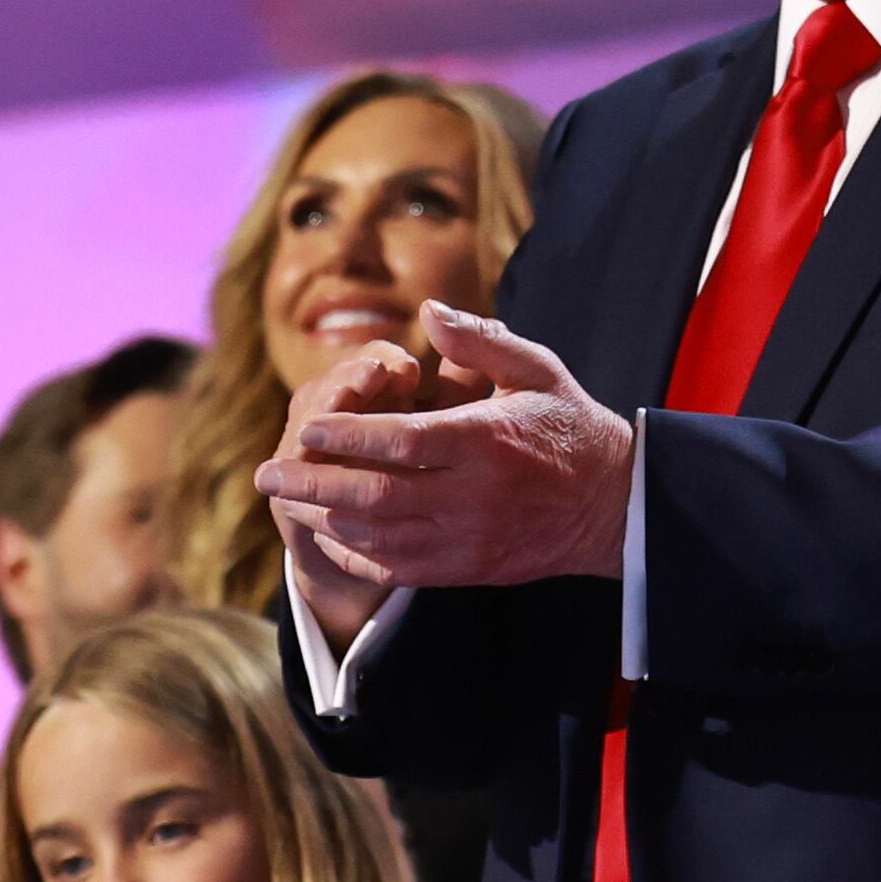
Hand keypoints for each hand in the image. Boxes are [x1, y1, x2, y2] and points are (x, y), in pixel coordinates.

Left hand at [254, 308, 632, 587]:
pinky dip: (357, 555)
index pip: (402, 441)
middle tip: (266, 475)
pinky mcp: (467, 570)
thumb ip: (479, 340)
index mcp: (485, 441)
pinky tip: (330, 536)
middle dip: (313, 486)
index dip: (349, 436)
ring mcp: (468, 539)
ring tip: (287, 502)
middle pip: (376, 495)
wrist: (614, 506)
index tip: (308, 428)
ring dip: (326, 521)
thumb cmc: (570, 426)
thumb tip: (427, 311)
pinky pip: (399, 570)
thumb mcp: (536, 369)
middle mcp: (472, 496)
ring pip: (380, 537)